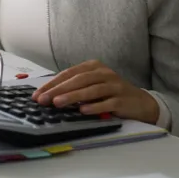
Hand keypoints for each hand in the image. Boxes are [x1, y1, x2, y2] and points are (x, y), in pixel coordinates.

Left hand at [31, 60, 159, 123]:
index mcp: (93, 66)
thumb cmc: (110, 94)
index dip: (52, 84)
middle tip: (43, 100)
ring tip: (57, 103)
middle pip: (78, 80)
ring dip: (72, 97)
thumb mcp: (92, 86)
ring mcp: (114, 85)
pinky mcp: (123, 99)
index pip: (68, 73)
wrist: (140, 103)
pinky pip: (106, 102)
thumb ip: (74, 88)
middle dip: (58, 90)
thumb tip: (49, 96)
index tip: (38, 95)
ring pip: (90, 90)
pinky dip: (94, 106)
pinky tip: (82, 111)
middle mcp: (104, 73)